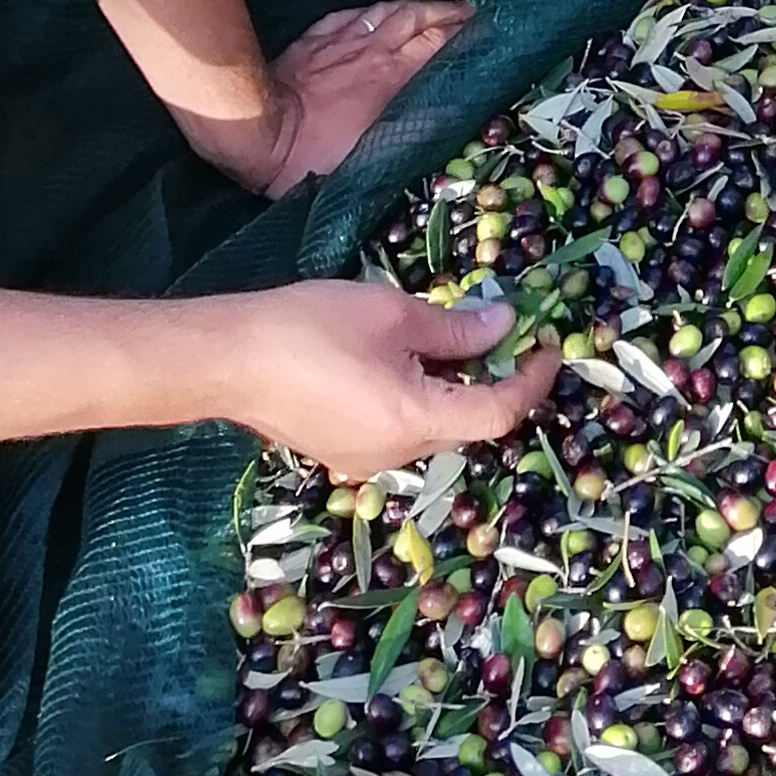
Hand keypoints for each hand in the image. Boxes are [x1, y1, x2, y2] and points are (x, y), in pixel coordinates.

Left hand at [175, 0, 470, 199]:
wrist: (259, 133)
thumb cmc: (315, 156)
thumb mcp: (376, 157)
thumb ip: (413, 134)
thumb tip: (447, 122)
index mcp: (395, 76)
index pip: (442, 43)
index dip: (470, 34)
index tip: (493, 32)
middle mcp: (376, 50)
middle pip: (422, 18)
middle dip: (453, 13)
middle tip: (476, 15)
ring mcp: (343, 41)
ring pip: (391, 11)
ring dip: (419, 7)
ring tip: (438, 8)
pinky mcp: (315, 40)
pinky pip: (354, 16)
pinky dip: (376, 12)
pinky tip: (382, 12)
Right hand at [232, 277, 558, 476]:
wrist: (228, 359)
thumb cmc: (312, 327)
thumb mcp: (392, 313)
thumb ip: (455, 328)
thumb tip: (503, 326)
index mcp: (416, 420)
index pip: (499, 413)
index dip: (531, 381)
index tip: (548, 346)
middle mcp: (397, 455)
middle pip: (468, 425)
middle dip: (492, 382)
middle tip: (498, 333)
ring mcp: (365, 462)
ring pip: (433, 428)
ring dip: (452, 390)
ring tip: (443, 340)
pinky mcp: (340, 453)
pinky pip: (398, 431)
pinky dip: (416, 400)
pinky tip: (399, 362)